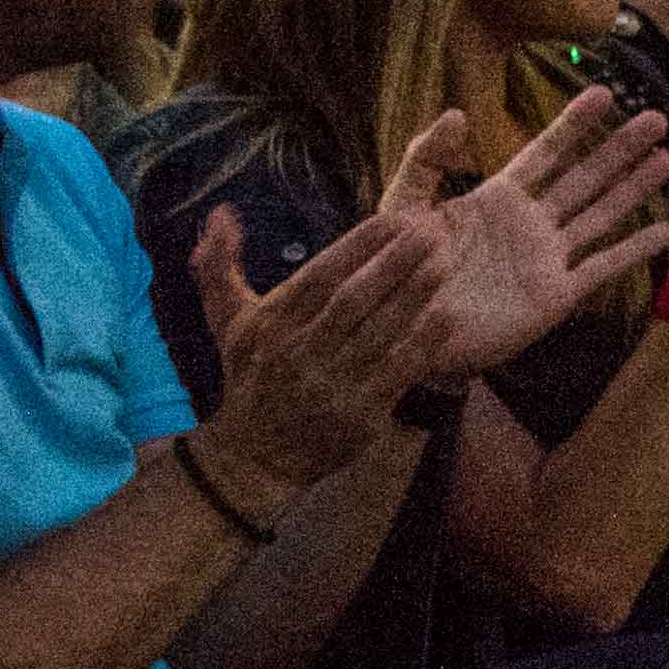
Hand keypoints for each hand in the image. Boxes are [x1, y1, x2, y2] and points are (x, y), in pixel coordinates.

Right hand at [184, 198, 456, 492]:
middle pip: (354, 299)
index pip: (320, 276)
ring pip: (379, 332)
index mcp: (273, 324)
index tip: (394, 219)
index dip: (359, 245)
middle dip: (395, 262)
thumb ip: (219, 264)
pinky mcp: (360, 416)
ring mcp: (331, 386)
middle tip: (432, 230)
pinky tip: (449, 314)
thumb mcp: (226, 320)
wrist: (254, 457)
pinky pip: (398, 372)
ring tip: (445, 261)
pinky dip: (424, 342)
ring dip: (415, 294)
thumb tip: (221, 212)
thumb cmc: (248, 377)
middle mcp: (299, 353)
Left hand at [394, 86, 668, 376]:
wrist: (404, 330)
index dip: (573, 124)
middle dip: (619, 148)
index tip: (602, 93)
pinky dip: (634, 250)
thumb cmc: (398, 268)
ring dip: (634, 188)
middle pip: (585, 177)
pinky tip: (666, 230)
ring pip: (601, 215)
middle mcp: (531, 224)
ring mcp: (547, 258)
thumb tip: (458, 112)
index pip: (544, 152)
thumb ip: (425, 157)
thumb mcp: (404, 206)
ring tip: (668, 159)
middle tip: (657, 118)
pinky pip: (602, 267)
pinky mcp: (555, 295)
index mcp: (499, 198)